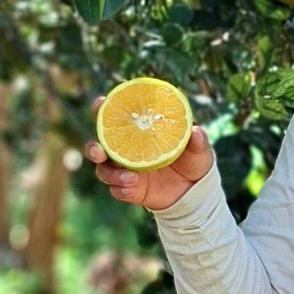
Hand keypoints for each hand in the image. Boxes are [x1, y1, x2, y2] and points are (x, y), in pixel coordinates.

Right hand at [85, 94, 215, 211]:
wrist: (196, 191)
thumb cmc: (193, 161)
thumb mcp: (199, 150)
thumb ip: (198, 140)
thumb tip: (196, 131)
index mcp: (138, 132)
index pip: (113, 117)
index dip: (102, 108)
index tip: (100, 103)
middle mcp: (126, 151)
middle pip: (98, 147)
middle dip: (94, 148)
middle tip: (99, 150)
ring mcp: (126, 171)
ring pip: (104, 171)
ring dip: (111, 173)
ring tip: (130, 177)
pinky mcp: (131, 190)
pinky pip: (118, 191)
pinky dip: (121, 189)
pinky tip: (131, 187)